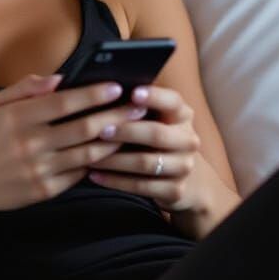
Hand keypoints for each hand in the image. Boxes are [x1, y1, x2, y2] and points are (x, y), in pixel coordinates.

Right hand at [0, 73, 150, 218]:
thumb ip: (26, 88)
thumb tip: (60, 79)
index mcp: (17, 117)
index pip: (64, 102)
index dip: (93, 94)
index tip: (116, 86)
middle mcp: (29, 143)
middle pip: (83, 128)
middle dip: (115, 115)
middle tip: (138, 106)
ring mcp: (38, 169)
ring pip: (87, 153)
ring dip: (113, 140)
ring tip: (132, 128)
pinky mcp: (44, 191)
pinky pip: (78, 174)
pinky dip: (96, 163)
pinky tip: (110, 152)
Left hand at [86, 84, 207, 214]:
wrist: (186, 178)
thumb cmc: (156, 137)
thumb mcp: (155, 118)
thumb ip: (136, 106)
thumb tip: (102, 88)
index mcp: (182, 115)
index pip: (173, 101)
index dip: (154, 96)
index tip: (132, 93)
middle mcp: (188, 140)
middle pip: (156, 134)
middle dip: (126, 131)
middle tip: (100, 130)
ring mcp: (184, 167)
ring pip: (146, 163)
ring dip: (114, 160)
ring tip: (90, 155)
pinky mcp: (175, 191)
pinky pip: (141, 186)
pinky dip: (115, 181)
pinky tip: (95, 175)